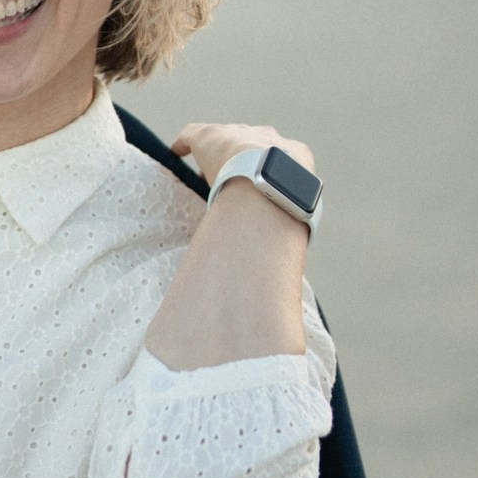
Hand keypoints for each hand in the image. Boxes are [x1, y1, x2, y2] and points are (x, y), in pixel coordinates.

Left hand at [149, 126, 318, 371]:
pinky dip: (187, 142)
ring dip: (218, 152)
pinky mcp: (214, 137)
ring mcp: (243, 137)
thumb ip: (282, 283)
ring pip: (228, 138)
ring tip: (207, 166)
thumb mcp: (289, 252)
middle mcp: (275, 144)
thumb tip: (286, 342)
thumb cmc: (282, 226)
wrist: (266, 192)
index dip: (271, 180)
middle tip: (234, 179)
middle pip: (259, 143)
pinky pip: (196, 136)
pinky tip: (177, 149)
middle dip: (249, 156)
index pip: (287, 166)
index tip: (259, 196)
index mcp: (301, 163)